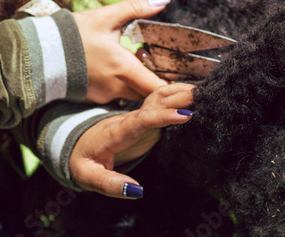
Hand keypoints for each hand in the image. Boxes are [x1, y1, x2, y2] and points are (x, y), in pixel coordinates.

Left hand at [70, 82, 194, 197]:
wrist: (78, 144)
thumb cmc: (83, 160)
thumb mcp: (88, 176)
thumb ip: (110, 184)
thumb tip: (136, 191)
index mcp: (116, 132)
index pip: (140, 120)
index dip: (163, 116)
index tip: (185, 115)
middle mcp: (130, 119)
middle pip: (155, 103)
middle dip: (179, 98)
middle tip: (206, 96)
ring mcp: (139, 117)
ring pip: (160, 97)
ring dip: (181, 92)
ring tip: (206, 92)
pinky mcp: (146, 120)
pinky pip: (163, 103)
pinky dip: (179, 96)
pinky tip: (196, 96)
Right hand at [73, 0, 169, 102]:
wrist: (40, 52)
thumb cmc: (74, 34)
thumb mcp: (107, 16)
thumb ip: (137, 7)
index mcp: (124, 67)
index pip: (158, 87)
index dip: (171, 85)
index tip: (178, 76)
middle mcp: (116, 87)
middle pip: (147, 93)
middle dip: (154, 80)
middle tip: (153, 62)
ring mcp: (104, 95)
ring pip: (131, 94)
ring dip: (136, 82)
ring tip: (132, 60)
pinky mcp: (93, 98)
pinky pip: (115, 96)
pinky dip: (120, 85)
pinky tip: (112, 68)